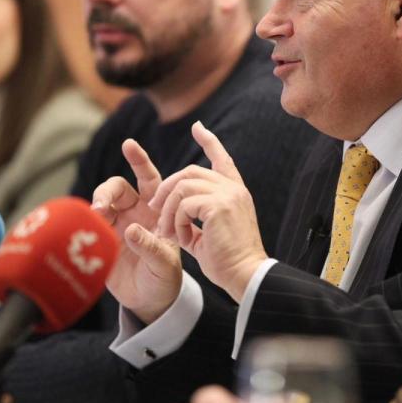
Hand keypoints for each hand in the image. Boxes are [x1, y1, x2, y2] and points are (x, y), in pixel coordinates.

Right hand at [92, 139, 181, 323]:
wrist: (149, 302)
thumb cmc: (164, 278)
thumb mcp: (165, 265)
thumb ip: (151, 247)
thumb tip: (131, 230)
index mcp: (155, 210)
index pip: (148, 178)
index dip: (139, 160)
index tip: (129, 145)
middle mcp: (134, 213)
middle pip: (116, 188)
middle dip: (107, 190)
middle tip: (102, 205)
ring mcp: (114, 226)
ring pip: (99, 204)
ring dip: (95, 207)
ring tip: (94, 217)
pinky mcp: (98, 241)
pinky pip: (86, 226)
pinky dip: (82, 225)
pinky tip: (82, 230)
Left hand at [151, 122, 267, 301]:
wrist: (245, 275)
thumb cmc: (228, 261)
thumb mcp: (209, 232)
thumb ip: (194, 216)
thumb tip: (172, 211)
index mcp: (235, 193)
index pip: (222, 159)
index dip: (209, 141)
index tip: (198, 127)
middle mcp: (234, 189)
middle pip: (191, 172)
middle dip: (168, 187)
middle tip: (156, 208)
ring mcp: (228, 194)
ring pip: (183, 187)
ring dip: (169, 209)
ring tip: (168, 231)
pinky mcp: (219, 205)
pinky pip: (184, 204)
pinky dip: (177, 221)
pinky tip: (181, 238)